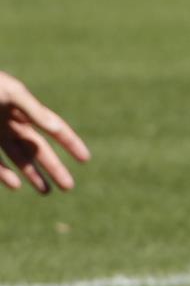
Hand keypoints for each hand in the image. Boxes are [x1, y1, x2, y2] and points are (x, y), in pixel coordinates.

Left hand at [0, 72, 89, 194]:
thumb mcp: (11, 93)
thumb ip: (33, 110)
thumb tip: (55, 128)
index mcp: (24, 108)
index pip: (54, 128)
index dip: (71, 143)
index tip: (86, 159)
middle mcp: (12, 124)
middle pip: (38, 149)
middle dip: (54, 168)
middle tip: (69, 187)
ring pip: (19, 160)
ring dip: (32, 175)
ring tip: (47, 192)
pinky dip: (5, 174)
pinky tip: (16, 185)